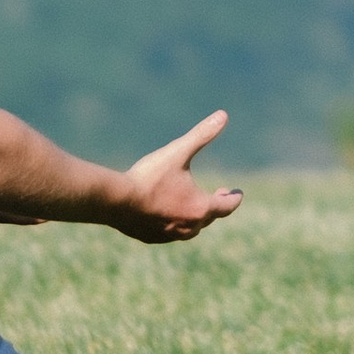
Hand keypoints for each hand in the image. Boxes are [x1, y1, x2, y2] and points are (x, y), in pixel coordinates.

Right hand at [119, 109, 242, 242]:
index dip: (234, 198)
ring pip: (191, 229)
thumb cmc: (149, 177)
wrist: (116, 202)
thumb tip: (223, 115)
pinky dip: (177, 223)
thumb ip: (201, 135)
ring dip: (198, 217)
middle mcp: (189, 227)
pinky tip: (170, 216)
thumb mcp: (178, 152)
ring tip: (195, 206)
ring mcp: (170, 235)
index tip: (238, 193)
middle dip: (216, 205)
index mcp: (200, 208)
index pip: (226, 206)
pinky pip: (172, 233)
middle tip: (219, 194)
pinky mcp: (153, 238)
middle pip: (209, 218)